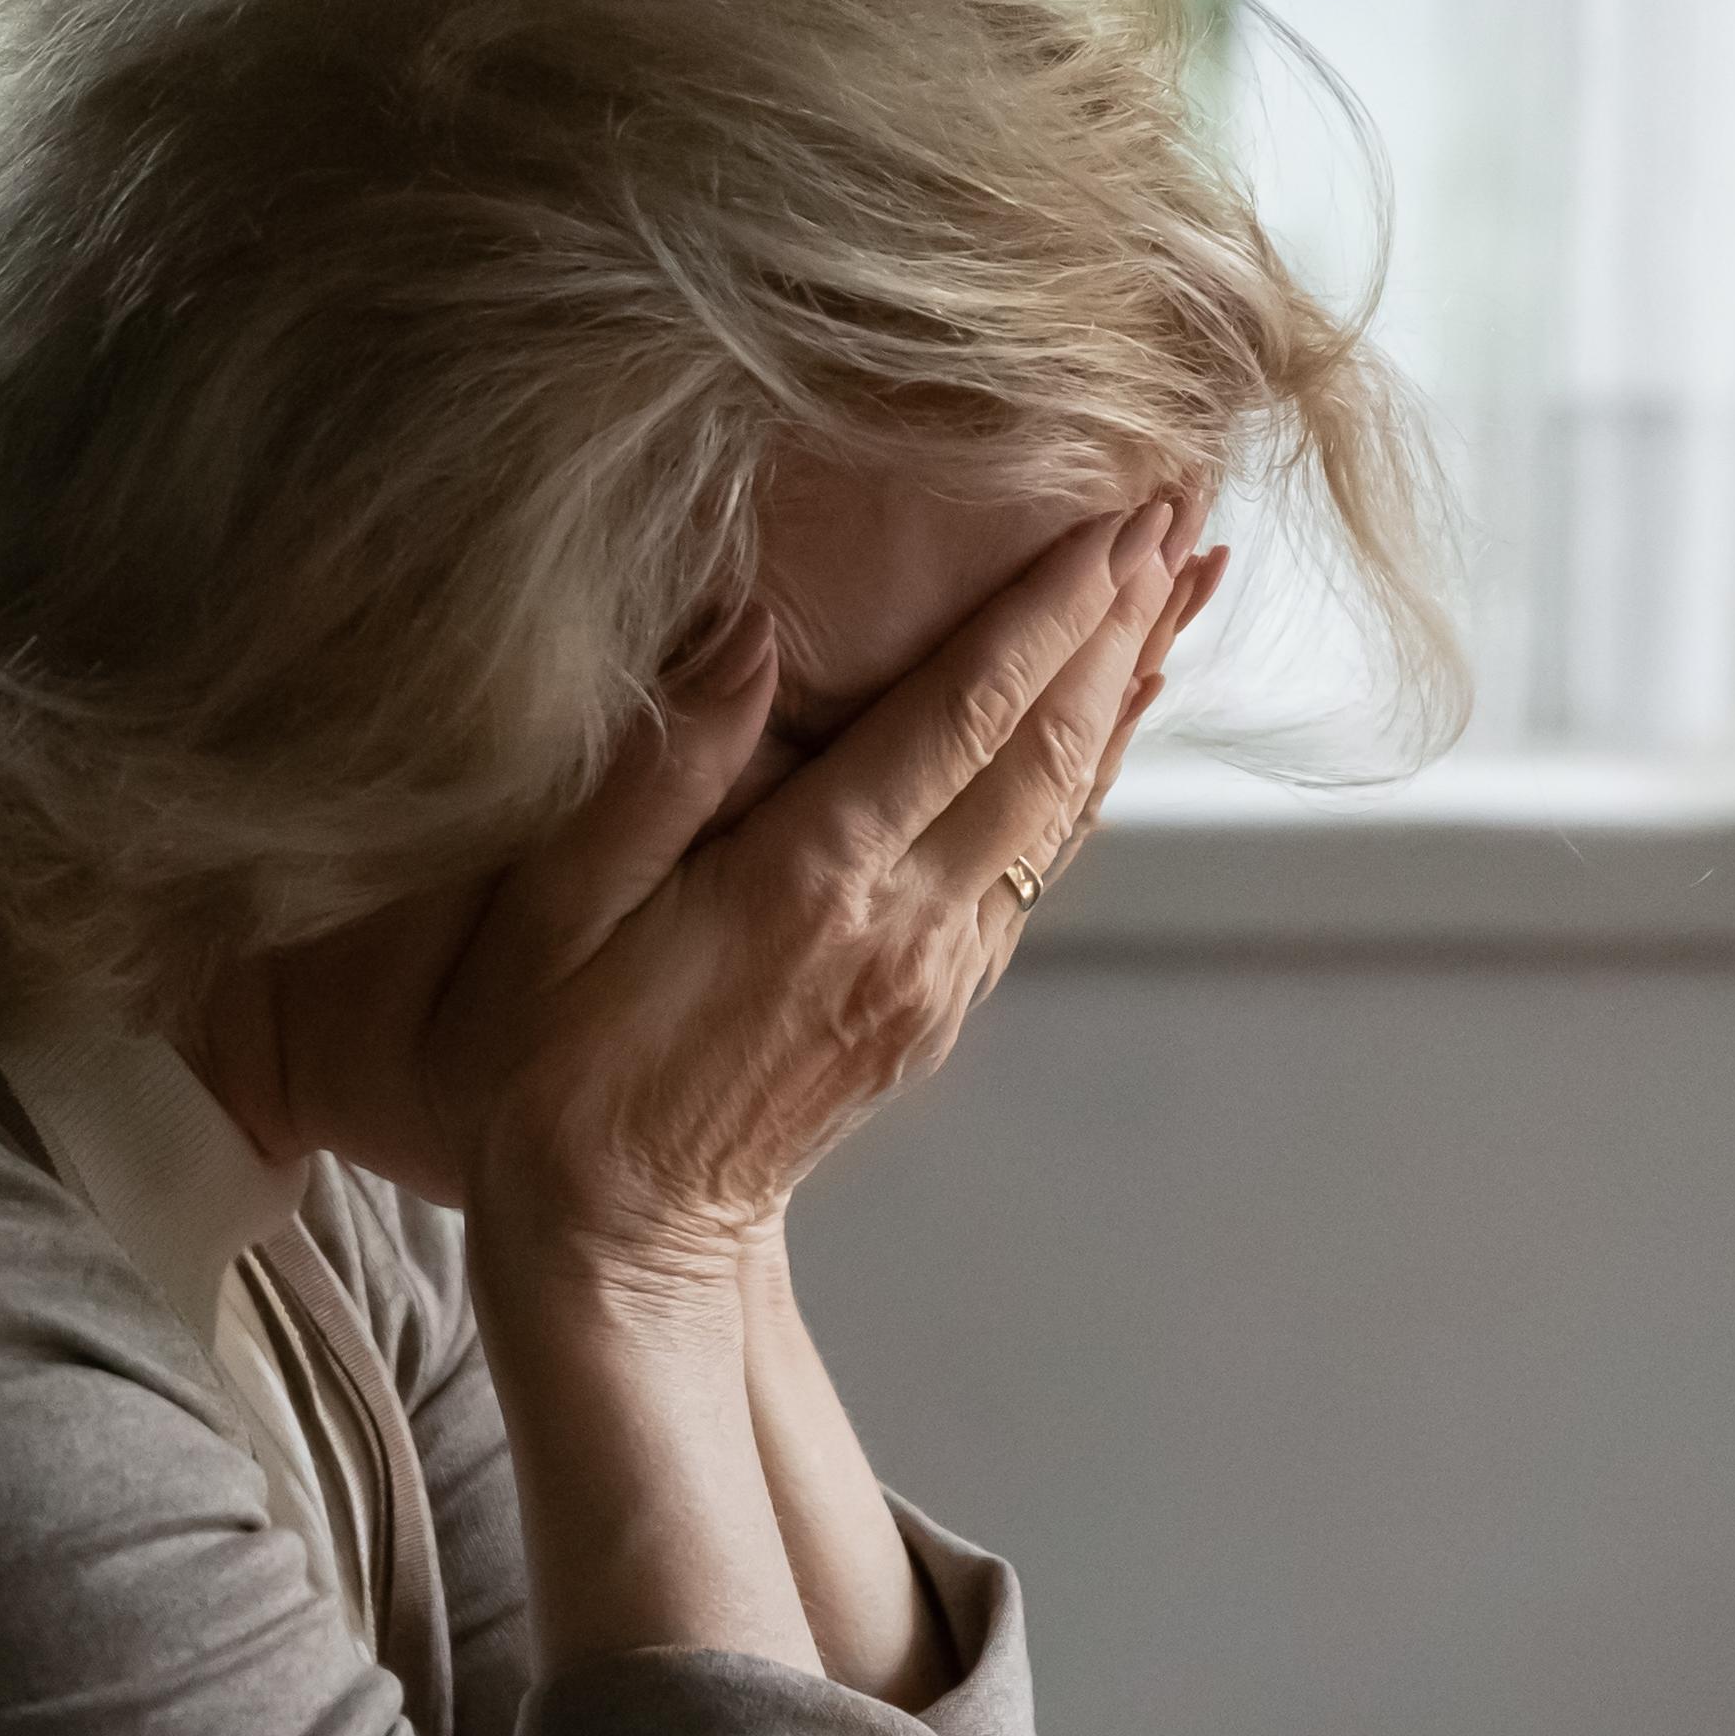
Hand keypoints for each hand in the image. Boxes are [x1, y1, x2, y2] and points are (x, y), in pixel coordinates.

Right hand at [425, 494, 1200, 1283]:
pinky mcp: (936, 1007)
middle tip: (1184, 494)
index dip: (1051, 606)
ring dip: (1130, 683)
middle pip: (1050, 748)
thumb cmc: (549, 1068)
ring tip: (1185, 576)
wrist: (612, 1241)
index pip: (965, 715)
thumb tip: (750, 628)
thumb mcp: (560, 911)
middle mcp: (904, 928)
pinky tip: (1113, 713)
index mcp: (812, 885)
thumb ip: (661, 766)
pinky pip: (1039, 866)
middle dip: (1122, 615)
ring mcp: (935, 976)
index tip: (1117, 508)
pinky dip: (1090, 772)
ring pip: (1066, 807)